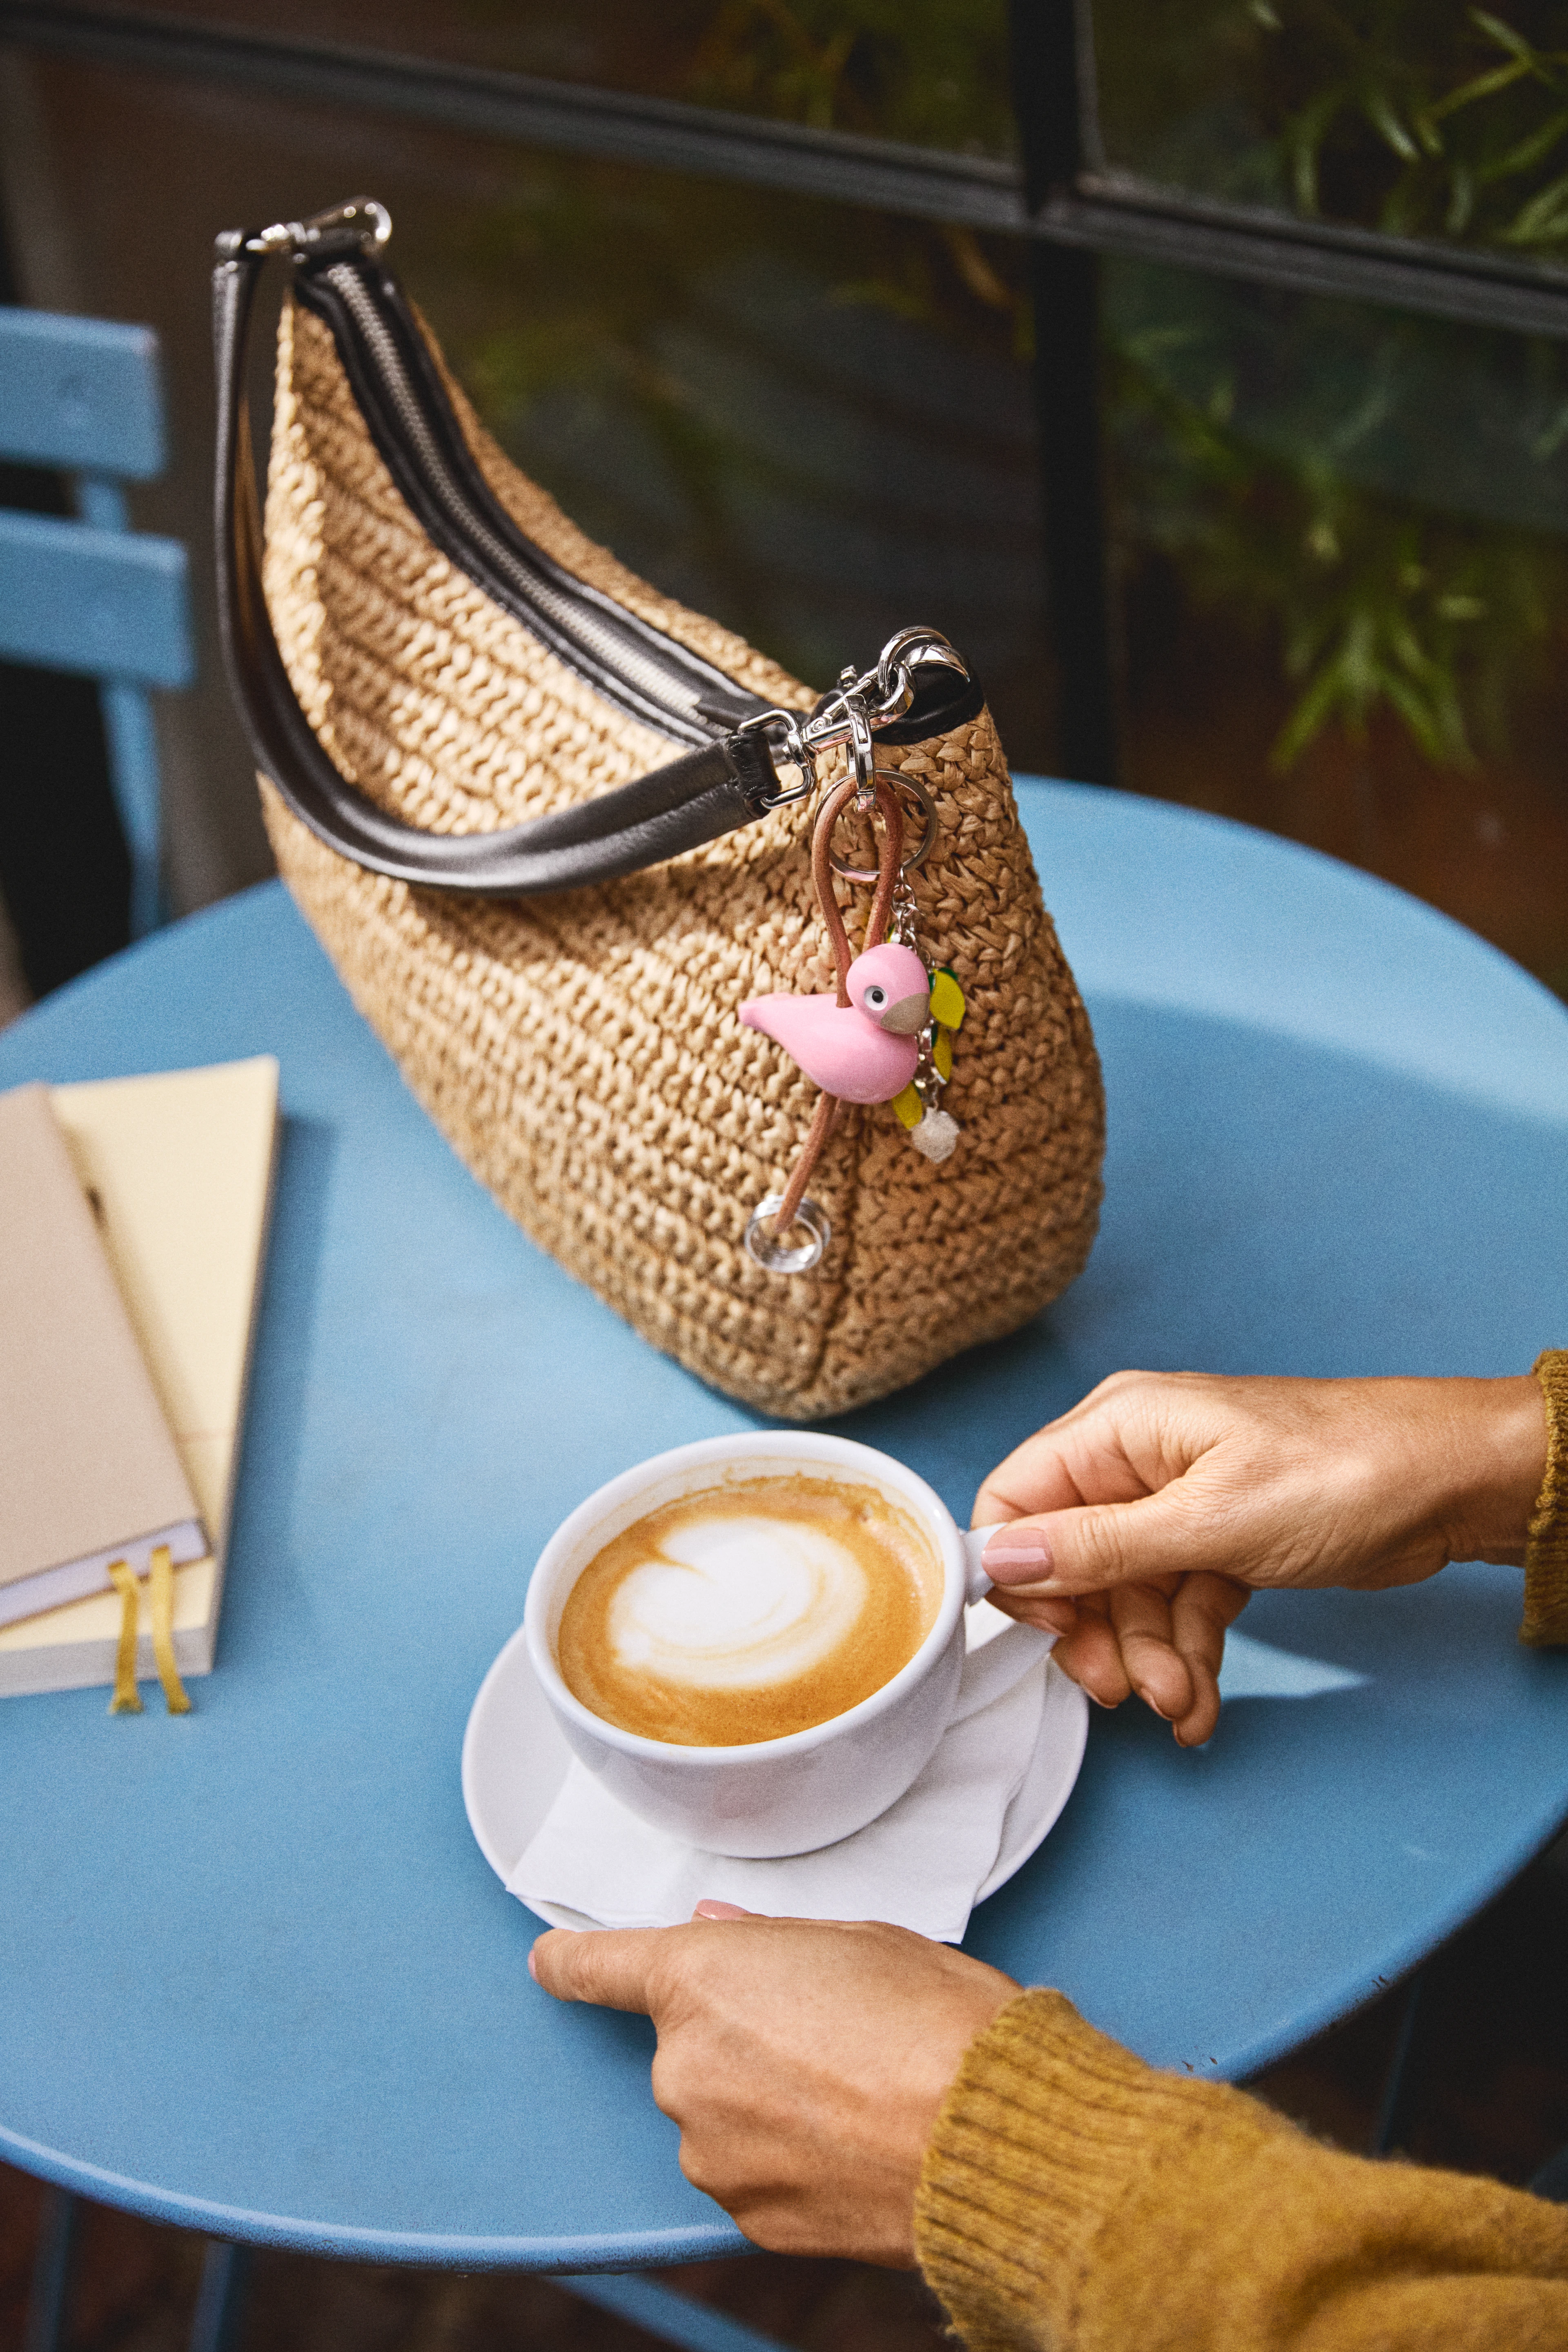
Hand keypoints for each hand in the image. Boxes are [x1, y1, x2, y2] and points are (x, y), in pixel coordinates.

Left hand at [529, 1906, 1017, 2265]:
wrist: (987, 2133)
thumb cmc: (934, 2020)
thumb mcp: (857, 1940)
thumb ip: (769, 1941)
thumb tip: (721, 1936)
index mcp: (699, 1978)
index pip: (596, 1965)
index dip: (570, 1961)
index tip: (551, 1962)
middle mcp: (684, 2068)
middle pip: (686, 2047)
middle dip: (740, 2040)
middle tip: (829, 2034)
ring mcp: (711, 2152)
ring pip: (719, 2116)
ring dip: (766, 2105)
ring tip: (856, 2094)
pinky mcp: (750, 2218)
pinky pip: (753, 2175)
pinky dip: (791, 2161)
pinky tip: (856, 2143)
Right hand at [974, 1372, 1545, 1743]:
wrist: (1448, 1483)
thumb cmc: (1343, 1470)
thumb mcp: (1210, 1519)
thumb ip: (1098, 1546)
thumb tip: (998, 1558)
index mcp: (1119, 1428)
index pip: (1018, 1498)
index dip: (1020, 1572)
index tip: (1052, 1630)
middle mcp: (1139, 1463)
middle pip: (1072, 1563)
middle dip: (1100, 1636)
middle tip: (1126, 1690)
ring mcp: (1181, 1506)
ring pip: (1130, 1599)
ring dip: (1153, 1660)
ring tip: (1184, 1705)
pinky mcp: (1221, 1544)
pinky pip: (1179, 1608)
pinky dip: (1188, 1656)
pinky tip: (1202, 1703)